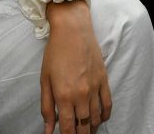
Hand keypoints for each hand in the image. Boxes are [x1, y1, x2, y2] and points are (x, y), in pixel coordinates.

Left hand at [40, 0, 111, 132]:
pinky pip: (108, 104)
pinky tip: (100, 120)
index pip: (68, 127)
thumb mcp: (45, 80)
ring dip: (91, 128)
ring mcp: (94, 88)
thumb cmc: (56, 52)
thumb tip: (48, 129)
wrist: (73, 30)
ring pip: (96, 118)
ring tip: (86, 132)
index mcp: (63, 95)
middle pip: (83, 126)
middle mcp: (81, 94)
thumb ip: (46, 107)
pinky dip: (104, 115)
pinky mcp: (104, 80)